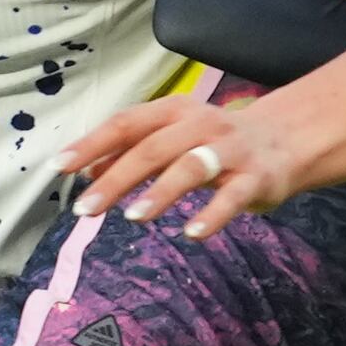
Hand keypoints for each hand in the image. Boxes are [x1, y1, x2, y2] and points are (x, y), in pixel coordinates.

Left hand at [57, 91, 306, 234]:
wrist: (285, 139)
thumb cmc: (216, 141)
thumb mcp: (172, 138)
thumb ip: (131, 152)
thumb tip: (87, 170)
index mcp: (174, 111)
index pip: (126, 123)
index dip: (91, 144)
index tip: (60, 167)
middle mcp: (200, 124)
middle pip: (152, 148)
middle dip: (116, 177)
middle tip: (86, 207)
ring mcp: (230, 150)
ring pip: (191, 167)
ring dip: (160, 192)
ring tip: (134, 217)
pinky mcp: (256, 177)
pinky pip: (233, 197)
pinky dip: (212, 215)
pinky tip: (192, 234)